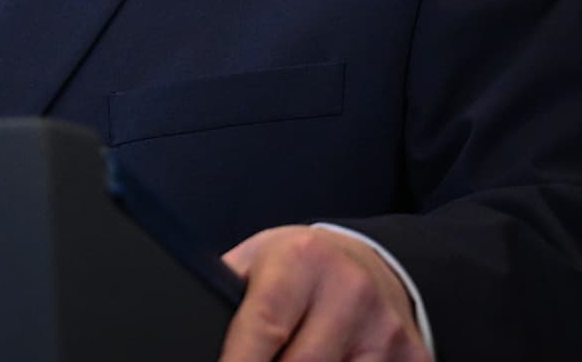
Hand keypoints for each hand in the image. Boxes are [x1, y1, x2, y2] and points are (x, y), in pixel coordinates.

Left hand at [220, 226, 428, 360]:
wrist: (373, 260)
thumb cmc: (299, 266)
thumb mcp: (257, 260)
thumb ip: (228, 294)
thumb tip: (196, 329)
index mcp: (301, 261)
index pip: (263, 326)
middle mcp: (350, 292)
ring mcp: (387, 330)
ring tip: (290, 359)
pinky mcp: (415, 357)